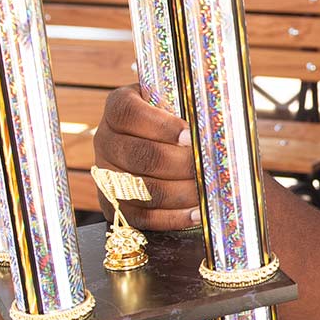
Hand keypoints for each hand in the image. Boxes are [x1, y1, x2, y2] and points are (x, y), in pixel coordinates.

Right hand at [93, 88, 201, 230]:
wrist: (156, 143)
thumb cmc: (174, 118)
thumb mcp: (176, 101)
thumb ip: (189, 108)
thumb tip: (214, 126)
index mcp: (117, 107)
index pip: (130, 114)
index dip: (161, 126)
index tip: (190, 135)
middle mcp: (105, 139)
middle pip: (139, 155)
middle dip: (180, 164)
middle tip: (208, 168)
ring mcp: (105, 174)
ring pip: (141, 189)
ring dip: (180, 193)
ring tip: (206, 192)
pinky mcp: (113, 205)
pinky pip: (141, 217)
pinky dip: (172, 218)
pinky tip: (196, 213)